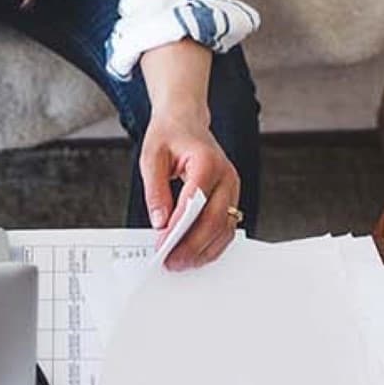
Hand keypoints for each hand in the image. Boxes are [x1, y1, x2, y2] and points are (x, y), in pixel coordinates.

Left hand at [139, 111, 241, 270]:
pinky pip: (226, 227)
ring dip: (204, 250)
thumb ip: (155, 190)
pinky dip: (212, 244)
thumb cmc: (169, 135)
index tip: (162, 244)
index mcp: (207, 161)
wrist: (186, 120)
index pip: (195, 201)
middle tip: (171, 262)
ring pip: (225, 228)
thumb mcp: (151, 156)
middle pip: (215, 220)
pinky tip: (195, 254)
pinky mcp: (231, 197)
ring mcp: (233, 188)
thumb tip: (160, 221)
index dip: (179, 227)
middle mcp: (226, 176)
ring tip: (181, 263)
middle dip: (192, 245)